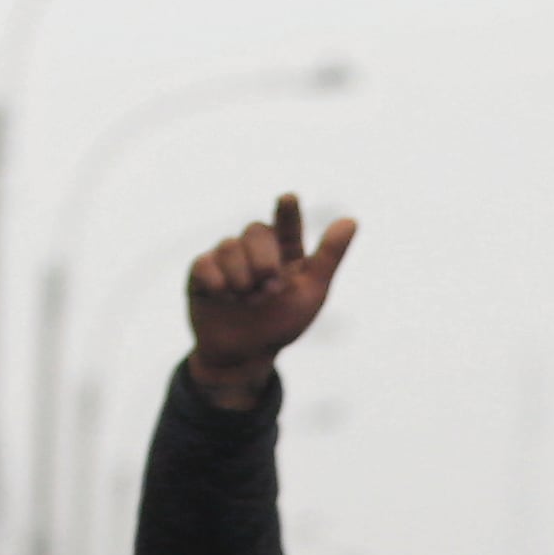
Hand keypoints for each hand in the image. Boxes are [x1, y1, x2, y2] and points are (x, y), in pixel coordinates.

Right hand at [184, 194, 357, 409]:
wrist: (244, 356)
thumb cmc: (281, 324)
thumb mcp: (311, 293)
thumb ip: (328, 256)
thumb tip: (352, 220)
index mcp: (284, 251)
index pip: (286, 222)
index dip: (288, 211)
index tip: (289, 199)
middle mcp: (254, 249)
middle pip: (255, 230)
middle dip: (264, 262)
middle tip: (268, 290)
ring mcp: (226, 258)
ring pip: (229, 245)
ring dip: (242, 278)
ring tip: (246, 299)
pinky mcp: (201, 272)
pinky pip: (205, 263)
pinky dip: (218, 283)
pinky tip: (223, 297)